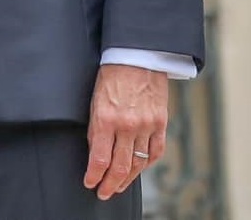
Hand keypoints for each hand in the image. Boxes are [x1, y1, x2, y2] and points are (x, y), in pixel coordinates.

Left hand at [83, 65, 166, 200]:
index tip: (89, 183)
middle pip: (119, 167)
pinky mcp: (161, 122)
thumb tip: (96, 153)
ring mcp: (147, 125)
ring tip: (119, 186)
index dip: (93, 176)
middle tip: (104, 193)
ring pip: (137, 164)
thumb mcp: (95, 101)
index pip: (99, 159)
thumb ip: (97, 128)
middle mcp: (128, 125)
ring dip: (127, 179)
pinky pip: (155, 152)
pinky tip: (138, 170)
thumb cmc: (112, 75)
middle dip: (109, 185)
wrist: (138, 56)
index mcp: (107, 119)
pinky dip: (146, 165)